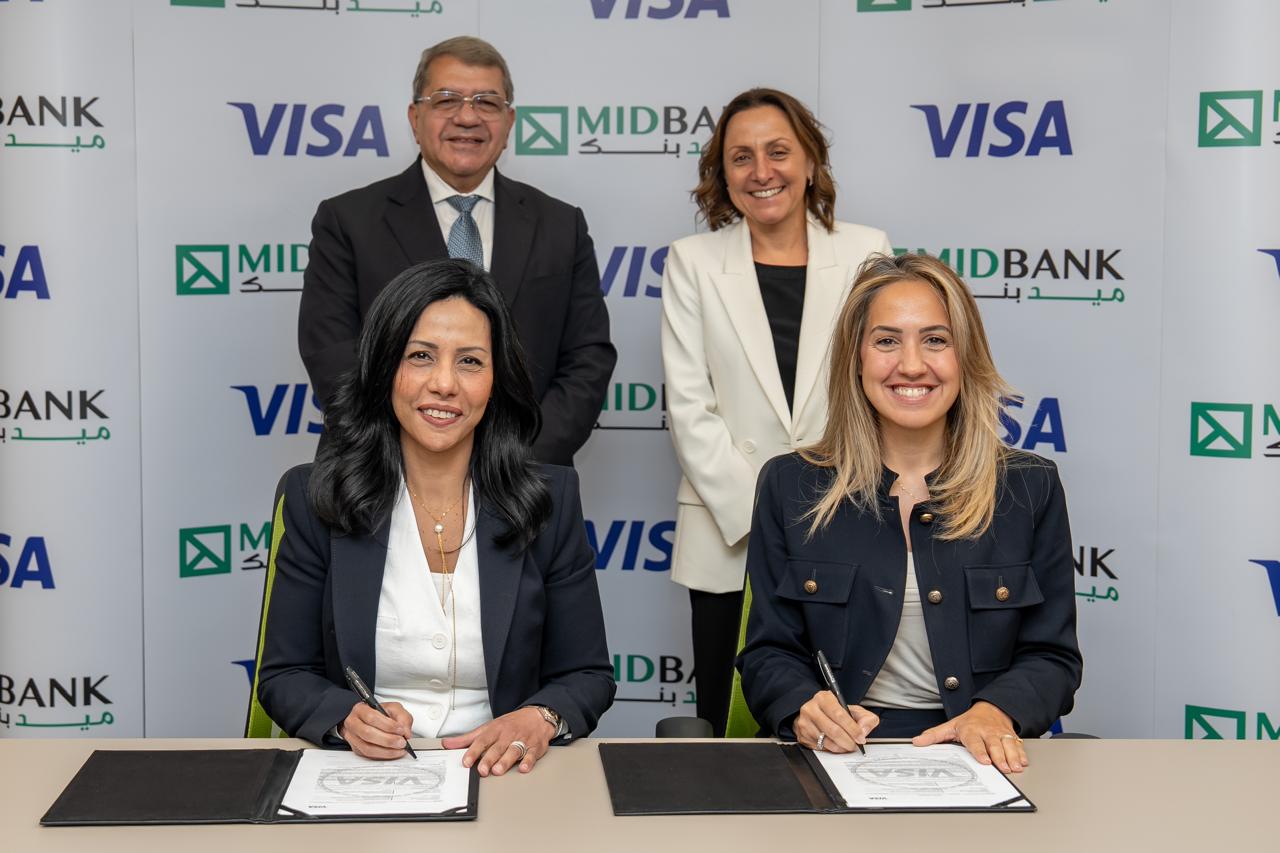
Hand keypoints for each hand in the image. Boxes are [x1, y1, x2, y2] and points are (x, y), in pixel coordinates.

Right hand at [339, 701, 413, 759]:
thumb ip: (402, 718)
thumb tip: (406, 733)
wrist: (369, 720)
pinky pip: (369, 756)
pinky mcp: (356, 749)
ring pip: (367, 748)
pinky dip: (383, 756)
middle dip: (388, 740)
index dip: (387, 725)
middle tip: (402, 742)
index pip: (372, 717)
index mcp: (360, 709)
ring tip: (399, 749)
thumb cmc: (380, 713)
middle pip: (368, 734)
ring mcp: (352, 738)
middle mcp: (353, 723)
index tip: (401, 730)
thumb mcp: (394, 709)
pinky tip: (393, 753)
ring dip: (386, 751)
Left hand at [441, 707, 555, 775]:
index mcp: (495, 730)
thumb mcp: (487, 728)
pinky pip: (532, 754)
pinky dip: (528, 761)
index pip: (482, 741)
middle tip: (482, 770)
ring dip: (506, 761)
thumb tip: (447, 744)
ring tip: (498, 770)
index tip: (466, 761)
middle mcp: (508, 735)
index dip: (473, 751)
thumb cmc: (510, 724)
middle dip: (489, 759)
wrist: (536, 716)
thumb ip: (467, 739)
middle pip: (497, 748)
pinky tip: (523, 768)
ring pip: (513, 751)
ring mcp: (522, 740)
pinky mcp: (535, 747)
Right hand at [795, 690, 878, 752]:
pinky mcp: (802, 736)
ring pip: (826, 741)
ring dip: (841, 747)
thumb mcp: (851, 709)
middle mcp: (811, 709)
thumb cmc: (834, 712)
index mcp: (823, 698)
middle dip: (848, 741)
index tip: (860, 737)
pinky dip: (832, 750)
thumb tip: (864, 730)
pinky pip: (820, 748)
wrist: (814, 714)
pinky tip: (836, 745)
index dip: (852, 728)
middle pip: (833, 730)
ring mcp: (804, 723)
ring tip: (847, 746)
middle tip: (855, 745)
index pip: (839, 715)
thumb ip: (865, 717)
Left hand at [912, 701, 1027, 772]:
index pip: (975, 741)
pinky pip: (1017, 745)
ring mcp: (1000, 734)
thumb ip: (934, 735)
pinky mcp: (1011, 736)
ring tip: (1015, 767)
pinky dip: (1021, 753)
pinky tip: (1023, 762)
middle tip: (1003, 768)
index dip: (980, 751)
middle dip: (999, 757)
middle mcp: (987, 732)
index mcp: (971, 730)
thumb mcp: (950, 726)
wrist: (991, 708)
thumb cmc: (970, 721)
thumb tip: (917, 742)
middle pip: (994, 745)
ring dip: (1012, 757)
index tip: (984, 760)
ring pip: (1008, 745)